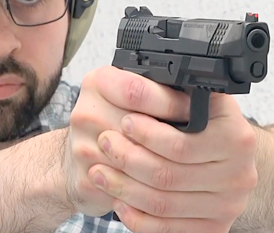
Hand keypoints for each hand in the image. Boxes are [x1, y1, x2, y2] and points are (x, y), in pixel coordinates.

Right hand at [64, 65, 199, 215]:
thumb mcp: (126, 93)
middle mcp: (86, 113)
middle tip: (200, 144)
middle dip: (173, 138)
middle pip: (139, 128)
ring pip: (137, 163)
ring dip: (166, 167)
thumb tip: (198, 95)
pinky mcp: (86, 180)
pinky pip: (127, 188)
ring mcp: (82, 148)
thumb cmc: (109, 121)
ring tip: (188, 166)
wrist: (72, 157)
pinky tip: (166, 187)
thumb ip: (155, 89)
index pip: (137, 90)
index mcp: (98, 83)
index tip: (194, 112)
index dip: (171, 103)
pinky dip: (151, 189)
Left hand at [74, 66, 257, 232]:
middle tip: (104, 143)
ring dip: (124, 188)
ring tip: (100, 171)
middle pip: (168, 176)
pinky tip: (120, 200)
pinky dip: (137, 216)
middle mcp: (239, 174)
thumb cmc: (210, 122)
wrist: (232, 155)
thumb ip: (171, 93)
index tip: (123, 122)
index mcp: (236, 136)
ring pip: (163, 204)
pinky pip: (167, 228)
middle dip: (127, 159)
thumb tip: (130, 82)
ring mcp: (228, 205)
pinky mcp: (214, 227)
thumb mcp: (198, 98)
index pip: (180, 144)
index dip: (146, 134)